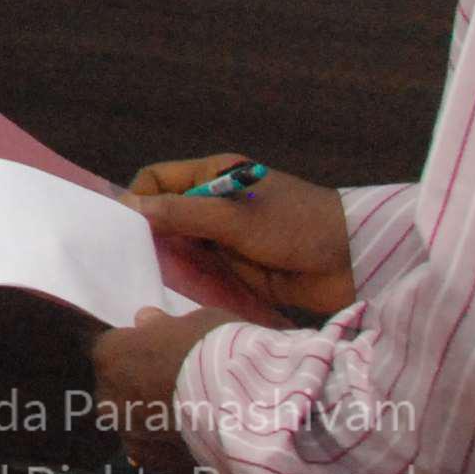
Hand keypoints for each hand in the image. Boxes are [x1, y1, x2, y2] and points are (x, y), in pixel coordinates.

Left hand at [92, 305, 232, 473]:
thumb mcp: (193, 323)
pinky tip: (202, 444)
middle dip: (141, 389)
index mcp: (109, 355)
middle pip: (120, 390)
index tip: (163, 354)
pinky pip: (162, 455)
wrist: (248, 407)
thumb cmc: (216, 352)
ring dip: (158, 423)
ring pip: (139, 426)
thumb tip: (147, 322)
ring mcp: (132, 438)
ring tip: (195, 420)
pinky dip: (177, 450)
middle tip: (179, 388)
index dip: (139, 351)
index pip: (113, 350)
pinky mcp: (158, 468)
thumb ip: (163, 326)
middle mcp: (110, 399)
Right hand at [127, 156, 357, 318]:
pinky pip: (201, 275)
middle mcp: (214, 205)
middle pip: (165, 217)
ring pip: (180, 249)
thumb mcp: (235, 217)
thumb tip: (129, 207)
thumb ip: (182, 214)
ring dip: (167, 264)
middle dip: (147, 237)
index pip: (158, 180)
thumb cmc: (295, 226)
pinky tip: (171, 296)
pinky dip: (188, 284)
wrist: (353, 263)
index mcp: (214, 176)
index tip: (120, 228)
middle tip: (125, 262)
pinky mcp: (237, 271)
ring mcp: (225, 240)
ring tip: (144, 283)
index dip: (137, 199)